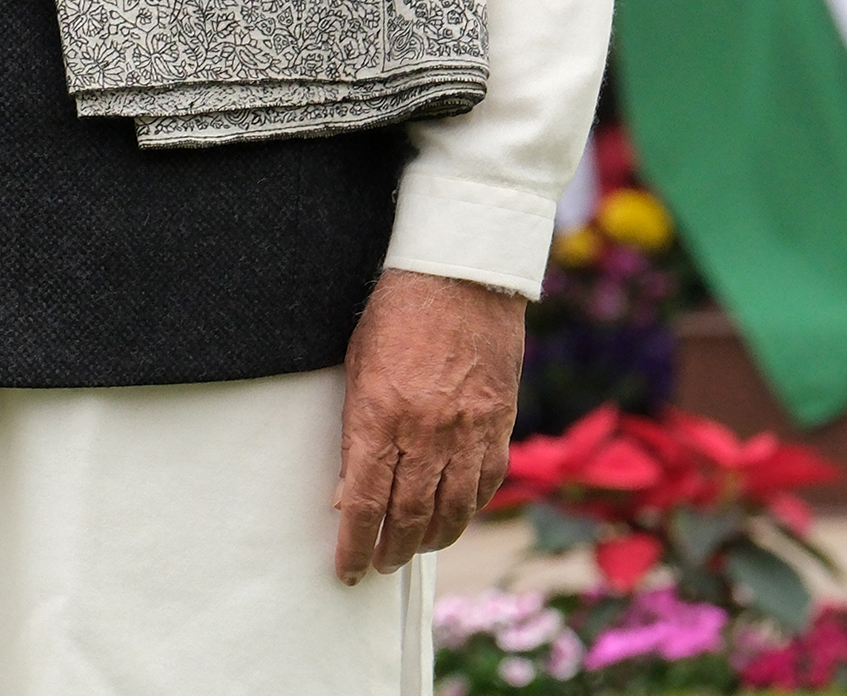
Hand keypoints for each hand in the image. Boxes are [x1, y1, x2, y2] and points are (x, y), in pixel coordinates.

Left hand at [332, 268, 526, 582]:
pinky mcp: (499, 425)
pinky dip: (468, 509)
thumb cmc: (395, 314)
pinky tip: (453, 519)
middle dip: (390, 550)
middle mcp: (427, 432)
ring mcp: (469, 431)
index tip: (346, 567)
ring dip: (430, 540)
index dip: (355, 543)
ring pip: (452, 509)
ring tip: (411, 551)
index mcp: (381, 416)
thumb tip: (348, 494)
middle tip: (378, 565)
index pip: (366, 502)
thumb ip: (355, 434)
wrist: (459, 278)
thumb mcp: (356, 368)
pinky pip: (485, 483)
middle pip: (409, 515)